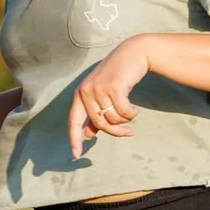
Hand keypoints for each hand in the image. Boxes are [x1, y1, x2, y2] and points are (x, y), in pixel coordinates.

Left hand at [67, 37, 150, 158]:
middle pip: (100, 124)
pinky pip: (124, 112)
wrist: (133, 53)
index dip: (74, 139)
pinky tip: (136, 108)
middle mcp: (86, 91)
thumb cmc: (118, 75)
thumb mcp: (103, 93)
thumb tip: (88, 135)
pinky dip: (132, 113)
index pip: (73, 121)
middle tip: (129, 133)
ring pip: (113, 119)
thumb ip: (94, 113)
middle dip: (116, 131)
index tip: (75, 155)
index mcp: (80, 94)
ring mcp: (99, 89)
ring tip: (132, 112)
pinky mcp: (113, 87)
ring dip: (126, 120)